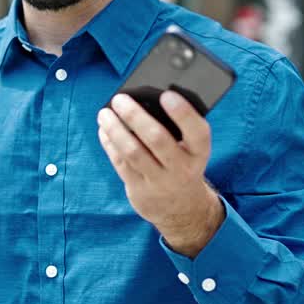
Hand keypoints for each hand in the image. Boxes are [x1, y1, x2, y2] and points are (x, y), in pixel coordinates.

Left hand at [98, 91, 224, 257]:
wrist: (181, 208)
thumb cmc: (182, 164)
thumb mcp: (191, 151)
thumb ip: (177, 129)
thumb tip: (144, 99)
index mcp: (199, 153)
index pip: (198, 132)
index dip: (183, 113)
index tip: (166, 95)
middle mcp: (182, 168)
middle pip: (157, 139)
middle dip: (135, 116)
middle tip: (120, 99)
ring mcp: (159, 182)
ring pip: (133, 152)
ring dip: (115, 129)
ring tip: (104, 114)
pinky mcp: (139, 190)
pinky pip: (120, 163)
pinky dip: (110, 143)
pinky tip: (104, 130)